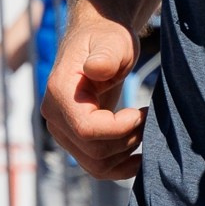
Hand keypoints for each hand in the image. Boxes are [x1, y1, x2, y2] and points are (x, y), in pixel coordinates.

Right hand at [41, 6, 147, 180]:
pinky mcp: (76, 139)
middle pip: (93, 150)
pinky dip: (120, 168)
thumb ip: (106, 55)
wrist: (99, 40)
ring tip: (147, 130)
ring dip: (126, 154)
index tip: (142, 112)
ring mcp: (63, 130)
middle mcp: (54, 116)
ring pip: (95, 164)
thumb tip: (96, 68)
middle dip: (128, 139)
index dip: (119, 129)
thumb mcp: (113, 41)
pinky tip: (141, 159)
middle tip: (150, 118)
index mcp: (59, 91)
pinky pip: (96, 166)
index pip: (86, 128)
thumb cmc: (108, 37)